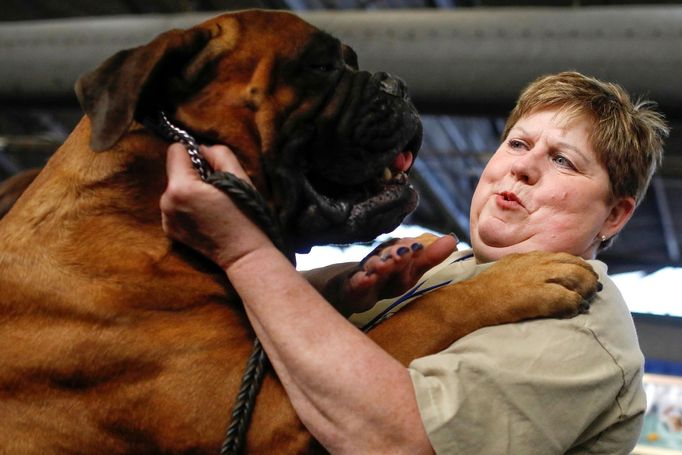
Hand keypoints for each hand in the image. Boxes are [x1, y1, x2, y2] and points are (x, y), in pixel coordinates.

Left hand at [160, 143, 272, 269]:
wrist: (244, 255)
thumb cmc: (246, 216)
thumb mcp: (239, 177)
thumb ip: (219, 154)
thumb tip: (202, 149)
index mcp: (181, 187)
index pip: (175, 151)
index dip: (194, 155)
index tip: (211, 169)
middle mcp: (166, 203)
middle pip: (174, 172)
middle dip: (192, 175)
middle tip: (216, 190)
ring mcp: (166, 219)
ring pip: (174, 189)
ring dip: (190, 191)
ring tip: (212, 206)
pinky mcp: (170, 231)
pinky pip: (174, 206)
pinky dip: (187, 207)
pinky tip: (205, 217)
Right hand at [325, 233, 456, 314]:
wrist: (354, 289)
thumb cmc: (388, 278)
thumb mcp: (411, 270)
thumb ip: (430, 256)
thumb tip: (453, 239)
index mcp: (396, 252)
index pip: (406, 247)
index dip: (411, 248)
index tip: (418, 247)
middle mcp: (381, 257)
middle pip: (389, 254)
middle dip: (396, 253)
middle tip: (404, 252)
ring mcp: (365, 270)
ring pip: (372, 265)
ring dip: (378, 264)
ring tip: (384, 265)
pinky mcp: (353, 285)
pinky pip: (356, 282)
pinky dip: (361, 280)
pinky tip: (365, 279)